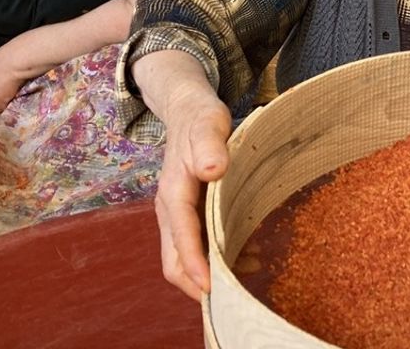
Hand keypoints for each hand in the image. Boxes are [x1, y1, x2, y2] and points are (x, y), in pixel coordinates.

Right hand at [155, 99, 232, 300]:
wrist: (187, 111)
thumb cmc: (200, 119)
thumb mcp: (209, 125)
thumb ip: (211, 146)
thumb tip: (213, 169)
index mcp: (173, 192)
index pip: (181, 236)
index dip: (194, 264)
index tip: (211, 287)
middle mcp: (169, 209)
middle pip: (172, 260)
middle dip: (196, 283)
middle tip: (229, 297)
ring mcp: (175, 214)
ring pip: (181, 256)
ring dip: (205, 274)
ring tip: (241, 280)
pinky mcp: (185, 214)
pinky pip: (192, 245)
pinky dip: (210, 259)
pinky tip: (240, 257)